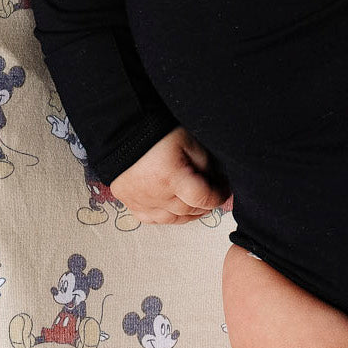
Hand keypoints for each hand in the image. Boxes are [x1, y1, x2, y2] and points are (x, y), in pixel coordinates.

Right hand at [109, 127, 231, 223]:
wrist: (123, 129)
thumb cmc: (157, 132)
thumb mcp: (188, 141)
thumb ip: (205, 163)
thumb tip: (216, 181)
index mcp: (173, 178)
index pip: (203, 198)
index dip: (218, 196)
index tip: (224, 190)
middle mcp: (157, 195)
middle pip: (189, 210)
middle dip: (205, 205)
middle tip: (212, 195)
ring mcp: (141, 201)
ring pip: (171, 219)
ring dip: (188, 214)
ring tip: (195, 204)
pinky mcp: (129, 201)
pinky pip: (151, 219)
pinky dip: (165, 217)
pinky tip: (172, 210)